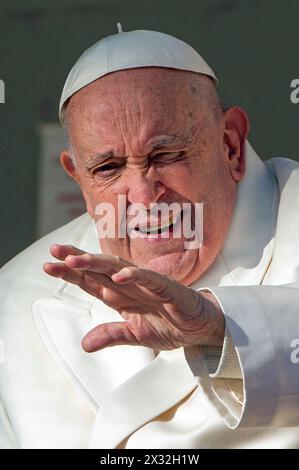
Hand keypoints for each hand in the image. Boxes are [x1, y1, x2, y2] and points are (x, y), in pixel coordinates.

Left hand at [44, 245, 224, 351]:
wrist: (199, 328)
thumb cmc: (168, 325)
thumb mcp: (135, 335)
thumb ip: (111, 335)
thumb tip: (84, 345)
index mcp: (120, 295)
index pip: (90, 281)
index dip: (71, 273)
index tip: (48, 265)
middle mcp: (130, 285)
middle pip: (99, 269)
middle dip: (76, 260)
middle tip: (54, 250)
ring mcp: (147, 284)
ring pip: (119, 269)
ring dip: (97, 263)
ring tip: (75, 259)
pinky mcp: (167, 288)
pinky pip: (149, 279)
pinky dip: (134, 276)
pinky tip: (119, 275)